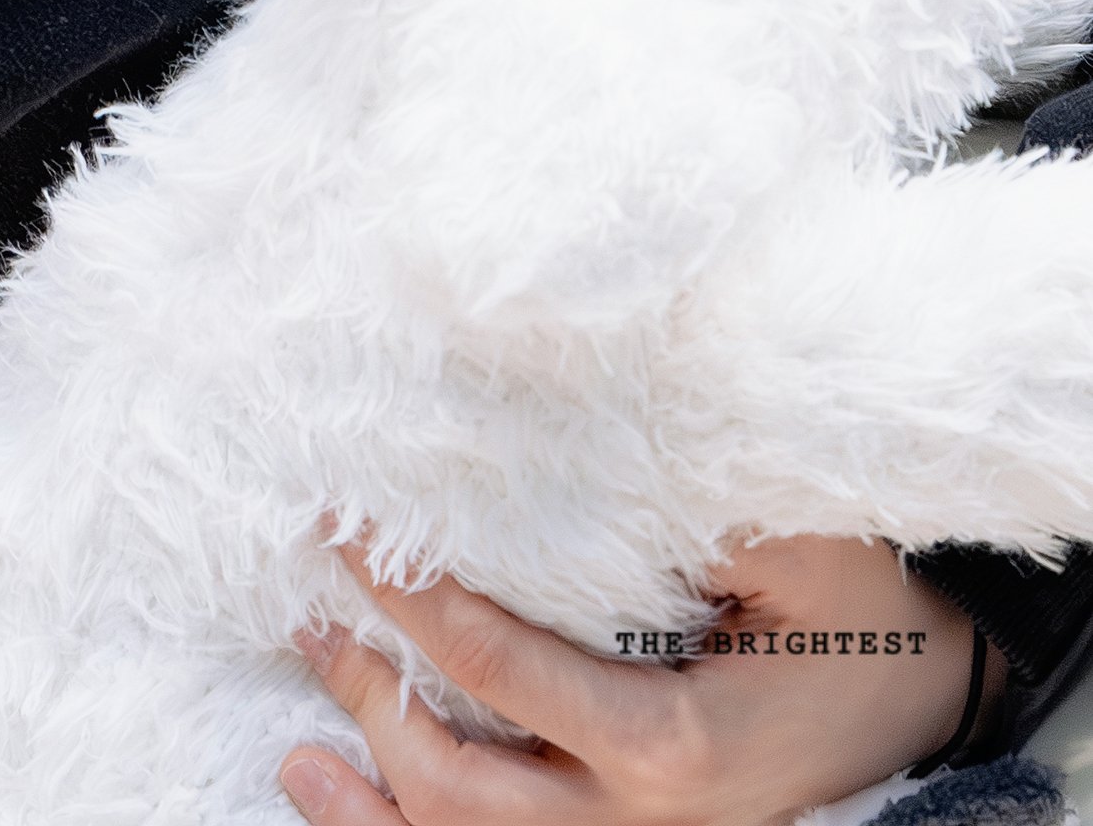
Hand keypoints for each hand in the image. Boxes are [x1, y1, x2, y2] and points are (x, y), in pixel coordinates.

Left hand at [280, 532, 991, 825]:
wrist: (932, 688)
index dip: (416, 605)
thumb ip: (680, 507)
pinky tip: (370, 804)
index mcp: (677, 745)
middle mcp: (652, 822)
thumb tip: (558, 445)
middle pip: (472, 794)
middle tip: (311, 624)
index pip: (504, 675)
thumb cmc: (860, 603)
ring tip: (299, 758)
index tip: (348, 536)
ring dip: (382, 809)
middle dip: (377, 709)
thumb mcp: (786, 539)